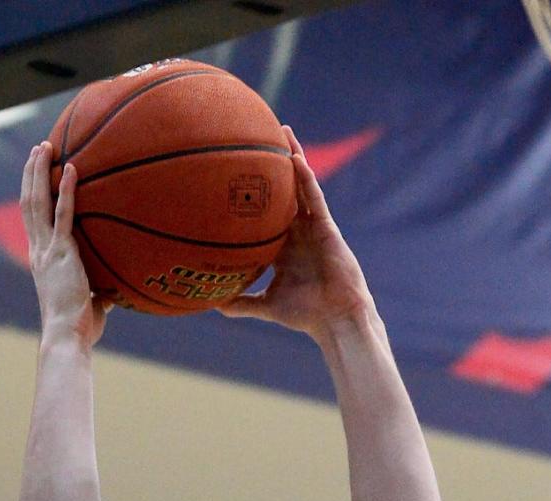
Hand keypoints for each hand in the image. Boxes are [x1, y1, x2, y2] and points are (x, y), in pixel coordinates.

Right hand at [21, 141, 108, 346]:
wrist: (67, 337)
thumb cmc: (79, 329)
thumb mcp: (91, 304)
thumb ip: (100, 293)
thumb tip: (115, 294)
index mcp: (41, 260)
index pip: (33, 221)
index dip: (32, 195)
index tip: (36, 176)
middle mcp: (38, 250)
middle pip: (29, 202)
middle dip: (31, 173)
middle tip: (38, 149)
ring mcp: (47, 250)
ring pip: (37, 201)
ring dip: (39, 171)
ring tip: (44, 146)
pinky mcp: (62, 253)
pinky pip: (64, 214)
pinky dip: (66, 190)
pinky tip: (71, 168)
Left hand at [218, 128, 373, 338]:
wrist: (336, 319)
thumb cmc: (306, 316)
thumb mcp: (268, 306)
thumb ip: (243, 303)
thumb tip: (214, 305)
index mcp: (284, 248)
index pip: (267, 216)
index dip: (254, 196)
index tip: (235, 174)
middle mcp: (298, 233)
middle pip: (284, 192)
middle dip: (274, 166)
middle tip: (258, 137)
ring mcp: (313, 228)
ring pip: (301, 186)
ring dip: (293, 158)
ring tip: (282, 131)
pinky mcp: (327, 228)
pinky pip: (315, 198)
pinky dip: (306, 179)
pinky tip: (295, 159)